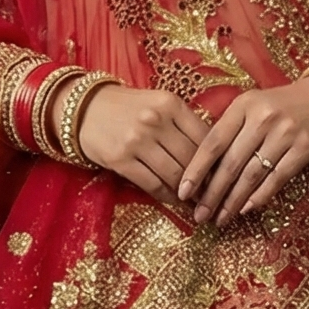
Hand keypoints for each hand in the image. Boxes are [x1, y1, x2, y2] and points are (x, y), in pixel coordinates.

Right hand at [68, 81, 211, 204]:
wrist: (84, 109)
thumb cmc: (128, 108)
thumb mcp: (159, 104)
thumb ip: (184, 124)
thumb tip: (213, 156)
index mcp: (171, 104)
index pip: (205, 137)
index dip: (218, 162)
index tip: (224, 177)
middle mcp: (155, 120)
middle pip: (192, 159)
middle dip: (206, 182)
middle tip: (215, 197)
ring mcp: (137, 141)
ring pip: (174, 175)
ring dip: (189, 194)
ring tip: (198, 204)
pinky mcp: (121, 160)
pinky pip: (153, 184)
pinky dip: (168, 197)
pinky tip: (175, 202)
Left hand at [177, 76, 308, 227]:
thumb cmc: (282, 107)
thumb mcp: (253, 107)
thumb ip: (230, 130)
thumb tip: (201, 170)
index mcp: (243, 105)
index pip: (213, 142)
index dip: (196, 170)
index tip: (183, 192)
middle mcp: (262, 118)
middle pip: (230, 163)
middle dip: (212, 194)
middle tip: (200, 215)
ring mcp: (285, 133)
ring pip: (252, 174)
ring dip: (234, 201)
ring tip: (221, 218)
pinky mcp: (304, 148)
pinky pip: (277, 178)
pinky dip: (260, 196)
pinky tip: (246, 209)